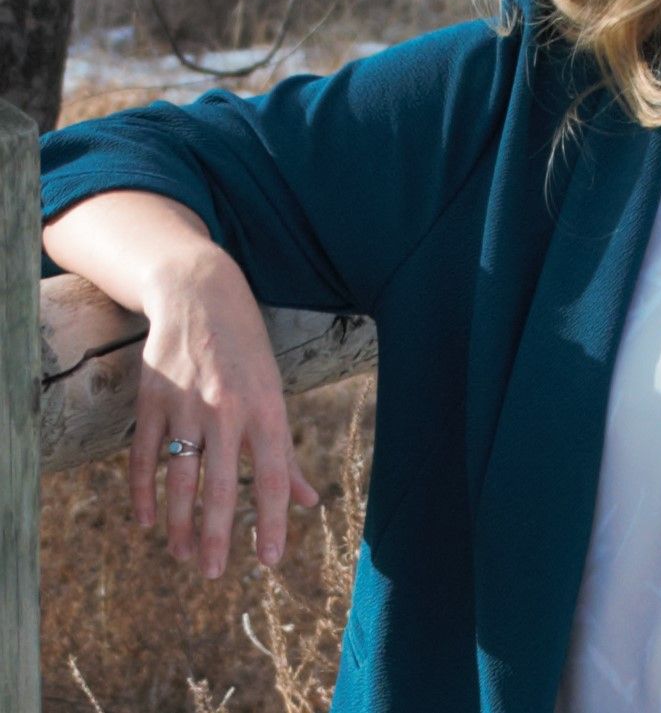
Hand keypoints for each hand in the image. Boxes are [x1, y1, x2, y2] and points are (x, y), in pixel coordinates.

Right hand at [128, 246, 318, 576]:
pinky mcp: (152, 400)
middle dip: (215, 536)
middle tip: (212, 575)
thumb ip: (286, 452)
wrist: (201, 294)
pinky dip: (143, 492)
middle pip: (220, 485)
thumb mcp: (275, 393)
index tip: (269, 560)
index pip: (272, 476)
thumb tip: (309, 501)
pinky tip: (148, 521)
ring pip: (179, 477)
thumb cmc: (247, 351)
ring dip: (179, 523)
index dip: (271, 521)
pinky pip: (143, 456)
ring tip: (182, 555)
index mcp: (266, 408)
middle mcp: (227, 409)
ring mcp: (186, 405)